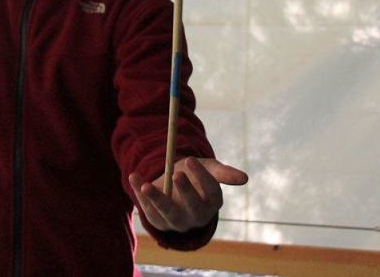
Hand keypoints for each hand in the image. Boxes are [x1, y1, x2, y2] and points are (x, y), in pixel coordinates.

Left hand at [129, 157, 247, 232]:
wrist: (172, 187)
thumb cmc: (195, 176)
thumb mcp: (208, 170)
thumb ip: (222, 173)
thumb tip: (244, 179)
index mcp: (211, 202)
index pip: (211, 193)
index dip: (203, 178)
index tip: (191, 159)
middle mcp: (195, 216)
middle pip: (192, 208)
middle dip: (185, 192)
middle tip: (177, 174)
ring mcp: (176, 220)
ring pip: (167, 213)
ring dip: (156, 199)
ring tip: (146, 185)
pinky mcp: (157, 220)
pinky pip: (147, 207)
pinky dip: (138, 192)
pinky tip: (134, 176)